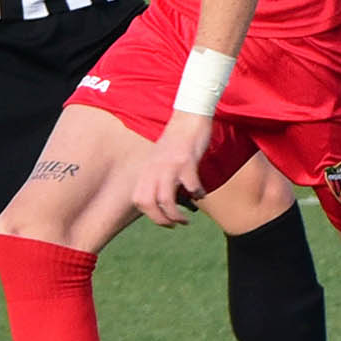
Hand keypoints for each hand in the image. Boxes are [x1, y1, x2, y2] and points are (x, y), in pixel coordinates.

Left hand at [131, 111, 214, 226]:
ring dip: (176, 215)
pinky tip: (202, 193)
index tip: (164, 220)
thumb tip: (169, 202)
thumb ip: (159, 177)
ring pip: (165, 200)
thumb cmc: (177, 141)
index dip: (150, 215)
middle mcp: (154, 169)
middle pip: (148, 203)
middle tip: (174, 224)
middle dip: (161, 220)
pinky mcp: (186, 161)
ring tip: (186, 220)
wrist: (189, 116)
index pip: (138, 200)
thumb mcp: (161, 159)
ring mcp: (169, 165)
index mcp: (147, 170)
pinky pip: (191, 186)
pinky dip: (197, 195)